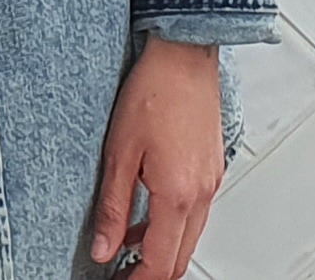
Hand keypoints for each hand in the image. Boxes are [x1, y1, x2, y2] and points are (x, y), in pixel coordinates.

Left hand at [87, 39, 222, 274]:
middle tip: (122, 271)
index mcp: (178, 195)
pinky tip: (146, 213)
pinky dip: (172, 224)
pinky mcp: (211, 169)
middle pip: (181, 257)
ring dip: (161, 248)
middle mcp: (202, 193)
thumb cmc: (154, 92)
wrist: (184, 56)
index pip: (162, 263)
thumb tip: (103, 248)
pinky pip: (195, 212)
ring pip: (189, 236)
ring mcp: (210, 182)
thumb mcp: (119, 154)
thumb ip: (112, 208)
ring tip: (127, 245)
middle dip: (152, 272)